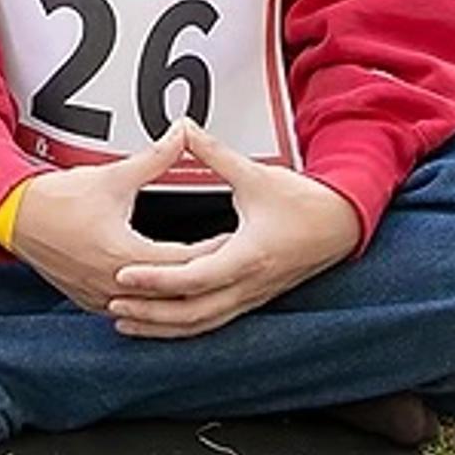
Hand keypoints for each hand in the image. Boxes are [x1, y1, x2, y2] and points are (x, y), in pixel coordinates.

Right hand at [1, 127, 210, 313]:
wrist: (15, 216)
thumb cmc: (58, 199)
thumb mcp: (112, 177)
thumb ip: (154, 160)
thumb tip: (180, 135)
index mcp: (125, 254)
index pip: (185, 260)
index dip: (213, 251)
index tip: (234, 241)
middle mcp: (115, 282)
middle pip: (173, 288)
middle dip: (201, 274)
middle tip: (229, 261)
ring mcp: (101, 296)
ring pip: (153, 307)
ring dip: (176, 294)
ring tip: (203, 281)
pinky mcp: (90, 301)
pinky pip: (130, 309)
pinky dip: (150, 303)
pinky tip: (165, 295)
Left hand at [99, 122, 363, 340]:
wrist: (342, 225)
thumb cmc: (303, 201)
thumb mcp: (255, 175)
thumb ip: (214, 154)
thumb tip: (183, 127)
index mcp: (248, 256)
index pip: (194, 277)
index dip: (156, 279)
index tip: (123, 274)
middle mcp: (249, 285)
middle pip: (192, 312)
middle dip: (150, 312)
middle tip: (112, 303)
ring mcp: (250, 297)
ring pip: (200, 324)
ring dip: (161, 327)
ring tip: (123, 320)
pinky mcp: (250, 300)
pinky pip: (211, 321)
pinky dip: (181, 327)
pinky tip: (156, 323)